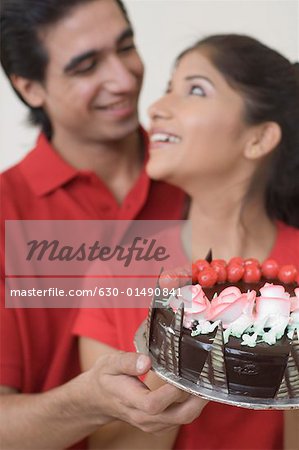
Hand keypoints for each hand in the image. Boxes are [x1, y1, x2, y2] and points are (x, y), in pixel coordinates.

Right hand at [85, 351, 206, 432]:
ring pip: (183, 419)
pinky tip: (196, 388)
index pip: (153, 404)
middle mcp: (143, 417)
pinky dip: (193, 405)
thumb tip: (146, 362)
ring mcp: (152, 423)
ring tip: (206, 380)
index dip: (171, 392)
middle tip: (206, 378)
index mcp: (129, 400)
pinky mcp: (159, 423)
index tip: (182, 374)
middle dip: (196, 399)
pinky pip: (181, 418)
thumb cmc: (106, 377)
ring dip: (198, 402)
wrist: (98, 399)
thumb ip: (127, 361)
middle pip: (177, 416)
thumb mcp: (110, 363)